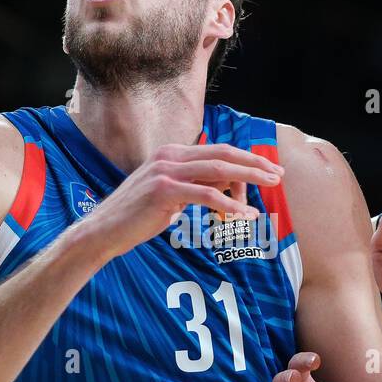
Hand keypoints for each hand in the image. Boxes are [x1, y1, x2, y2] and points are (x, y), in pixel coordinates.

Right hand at [83, 142, 283, 260]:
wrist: (103, 231)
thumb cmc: (138, 217)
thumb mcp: (171, 196)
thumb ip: (196, 186)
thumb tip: (230, 185)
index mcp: (171, 153)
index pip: (217, 150)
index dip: (245, 158)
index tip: (267, 168)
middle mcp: (169, 156)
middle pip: (222, 154)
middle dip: (254, 164)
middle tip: (278, 175)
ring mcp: (165, 171)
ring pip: (218, 170)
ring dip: (249, 178)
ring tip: (270, 187)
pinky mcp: (164, 191)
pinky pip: (206, 195)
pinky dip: (229, 204)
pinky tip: (243, 215)